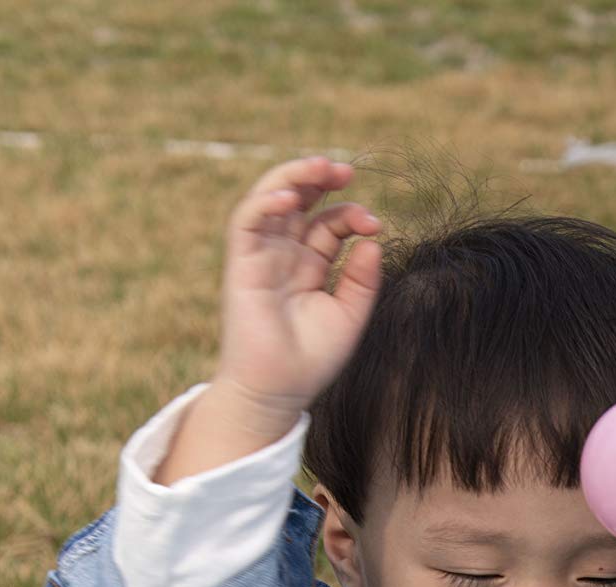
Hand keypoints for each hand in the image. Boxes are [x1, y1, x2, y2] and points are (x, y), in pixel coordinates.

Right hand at [213, 157, 383, 421]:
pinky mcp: (241, 263)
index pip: (328, 223)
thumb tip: (371, 241)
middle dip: (319, 178)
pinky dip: (265, 203)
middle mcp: (283, 255)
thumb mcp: (349, 315)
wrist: (278, 391)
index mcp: (309, 265)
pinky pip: (247, 221)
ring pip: (271, 201)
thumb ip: (362, 279)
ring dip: (293, 177)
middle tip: (346, 170)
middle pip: (298, 202)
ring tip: (321, 167)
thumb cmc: (312, 359)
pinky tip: (290, 197)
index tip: (375, 224)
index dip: (350, 214)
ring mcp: (261, 256)